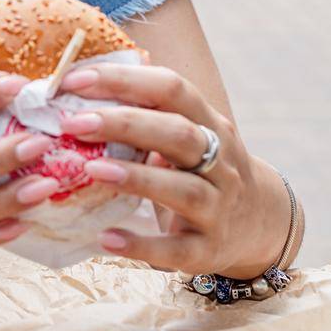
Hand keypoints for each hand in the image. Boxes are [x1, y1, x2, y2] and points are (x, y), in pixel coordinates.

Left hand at [53, 61, 291, 279]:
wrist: (258, 225)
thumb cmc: (201, 170)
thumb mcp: (188, 136)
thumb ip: (147, 114)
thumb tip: (78, 86)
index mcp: (210, 124)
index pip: (172, 89)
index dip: (123, 80)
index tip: (72, 80)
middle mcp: (221, 162)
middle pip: (178, 134)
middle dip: (124, 123)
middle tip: (73, 121)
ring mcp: (218, 208)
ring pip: (184, 189)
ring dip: (135, 178)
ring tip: (90, 169)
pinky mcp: (208, 250)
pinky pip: (176, 250)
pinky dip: (141, 245)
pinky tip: (106, 239)